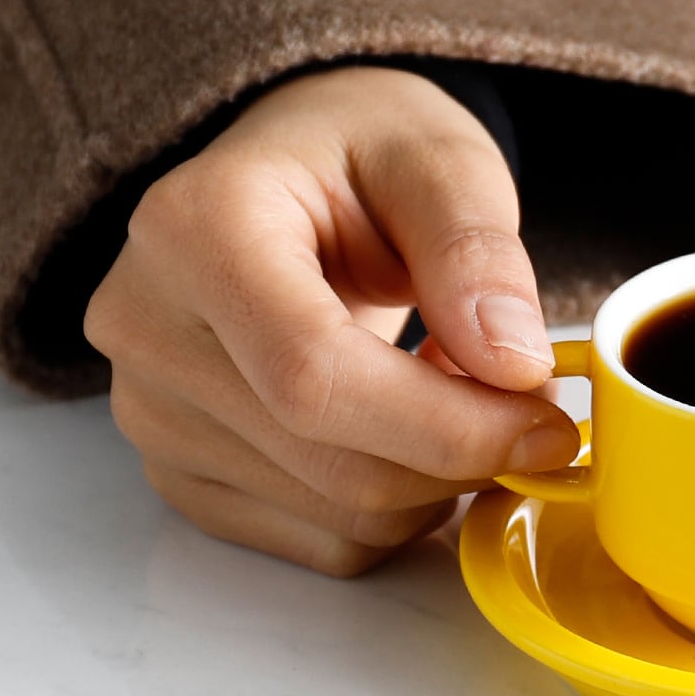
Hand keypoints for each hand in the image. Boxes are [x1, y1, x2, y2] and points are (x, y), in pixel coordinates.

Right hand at [85, 68, 581, 575]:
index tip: (547, 424)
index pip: (314, 374)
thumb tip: (514, 364)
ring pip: (336, 517)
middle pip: (328, 460)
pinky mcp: (181, 474)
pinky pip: (321, 541)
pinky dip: (398, 508)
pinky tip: (408, 429)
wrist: (291, 180)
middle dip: (462, 456)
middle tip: (534, 408)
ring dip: (438, 482)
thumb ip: (477, 250)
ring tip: (457, 389)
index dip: (448, 423)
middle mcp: (147, 327)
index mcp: (195, 229)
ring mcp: (152, 412)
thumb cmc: (361, 155)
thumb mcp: (439, 160)